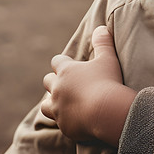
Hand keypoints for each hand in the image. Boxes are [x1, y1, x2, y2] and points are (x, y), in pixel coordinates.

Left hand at [41, 25, 134, 144]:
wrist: (107, 112)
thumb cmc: (108, 82)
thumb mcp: (108, 58)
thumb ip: (103, 42)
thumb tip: (101, 27)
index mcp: (66, 71)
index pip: (57, 62)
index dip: (62, 62)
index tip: (68, 64)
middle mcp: (57, 89)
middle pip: (47, 82)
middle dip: (53, 82)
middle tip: (65, 84)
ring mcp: (58, 109)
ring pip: (45, 105)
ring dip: (51, 103)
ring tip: (60, 104)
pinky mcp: (63, 126)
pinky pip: (59, 122)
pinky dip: (65, 120)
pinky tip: (74, 119)